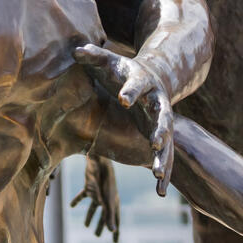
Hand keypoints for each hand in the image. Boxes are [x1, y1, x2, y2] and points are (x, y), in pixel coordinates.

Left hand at [71, 155, 121, 242]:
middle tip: (97, 236)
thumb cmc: (106, 182)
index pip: (115, 221)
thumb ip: (110, 216)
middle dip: (100, 226)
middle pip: (103, 216)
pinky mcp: (89, 187)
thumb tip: (112, 231)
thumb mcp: (108, 201)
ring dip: (90, 217)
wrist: (100, 162)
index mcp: (113, 203)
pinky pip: (82, 196)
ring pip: (93, 208)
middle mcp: (106, 199)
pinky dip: (77, 201)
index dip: (115, 232)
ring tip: (86, 226)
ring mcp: (97, 194)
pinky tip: (71, 206)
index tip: (115, 242)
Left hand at [75, 44, 176, 197]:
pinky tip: (161, 192)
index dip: (130, 91)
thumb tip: (75, 50)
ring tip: (157, 175)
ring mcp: (162, 121)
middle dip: (160, 129)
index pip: (137, 85)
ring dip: (163, 157)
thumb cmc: (124, 70)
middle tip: (155, 142)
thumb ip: (93, 55)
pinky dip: (165, 174)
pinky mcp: (161, 136)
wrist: (154, 78)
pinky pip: (165, 158)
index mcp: (143, 82)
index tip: (123, 99)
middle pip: (162, 116)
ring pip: (166, 141)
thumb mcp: (110, 60)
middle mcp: (158, 102)